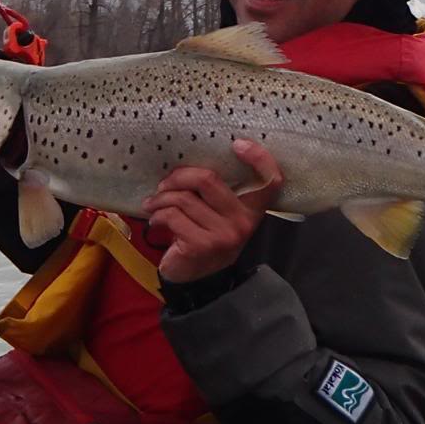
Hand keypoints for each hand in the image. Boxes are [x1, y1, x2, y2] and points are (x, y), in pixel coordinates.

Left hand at [142, 139, 282, 283]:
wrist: (193, 280)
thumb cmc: (203, 237)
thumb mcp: (218, 215)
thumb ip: (216, 192)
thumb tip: (190, 158)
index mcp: (252, 210)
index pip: (270, 181)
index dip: (260, 158)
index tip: (238, 144)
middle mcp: (243, 222)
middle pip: (208, 179)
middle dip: (179, 177)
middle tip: (164, 184)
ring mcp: (224, 235)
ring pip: (184, 198)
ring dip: (161, 198)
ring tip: (153, 203)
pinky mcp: (201, 245)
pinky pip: (172, 216)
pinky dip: (157, 214)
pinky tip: (154, 218)